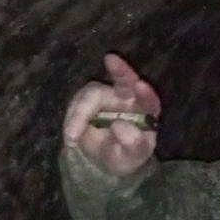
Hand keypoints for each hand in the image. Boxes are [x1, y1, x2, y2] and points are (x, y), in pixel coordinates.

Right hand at [62, 53, 160, 176]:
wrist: (103, 161)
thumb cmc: (124, 156)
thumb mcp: (131, 158)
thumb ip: (132, 144)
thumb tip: (120, 125)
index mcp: (145, 112)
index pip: (149, 99)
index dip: (145, 92)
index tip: (140, 84)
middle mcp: (127, 98)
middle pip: (125, 79)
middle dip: (120, 69)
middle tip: (111, 58)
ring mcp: (106, 96)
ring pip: (92, 93)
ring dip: (80, 113)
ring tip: (73, 137)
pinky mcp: (87, 99)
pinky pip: (77, 103)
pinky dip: (72, 119)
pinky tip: (71, 137)